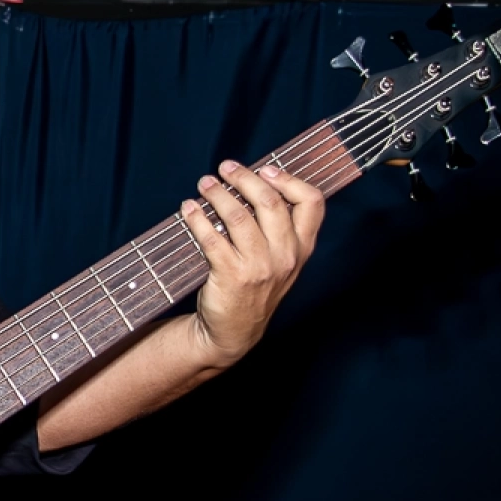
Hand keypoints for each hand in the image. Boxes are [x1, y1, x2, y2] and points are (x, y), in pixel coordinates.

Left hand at [179, 158, 324, 366]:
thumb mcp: (280, 261)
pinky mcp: (231, 275)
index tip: (266, 168)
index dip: (289, 179)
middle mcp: (285, 256)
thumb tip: (253, 182)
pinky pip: (212, 238)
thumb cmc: (254, 288)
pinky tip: (188, 209)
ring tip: (204, 183)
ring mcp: (259, 267)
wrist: (234, 332)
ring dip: (218, 193)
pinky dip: (197, 218)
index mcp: (302, 248)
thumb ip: (277, 228)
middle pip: (270, 202)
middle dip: (244, 178)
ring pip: (239, 216)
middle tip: (225, 168)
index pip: (312, 203)